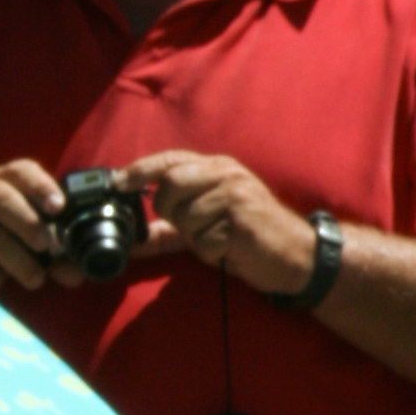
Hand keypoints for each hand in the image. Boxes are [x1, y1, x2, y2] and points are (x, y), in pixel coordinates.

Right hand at [0, 157, 77, 294]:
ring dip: (18, 261)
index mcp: (4, 178)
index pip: (22, 172)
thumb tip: (75, 272)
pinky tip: (1, 278)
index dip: (42, 187)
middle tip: (46, 245)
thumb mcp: (26, 227)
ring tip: (35, 278)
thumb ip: (54, 246)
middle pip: (2, 200)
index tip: (58, 207)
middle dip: (28, 224)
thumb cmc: (0, 230)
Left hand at [118, 149, 318, 296]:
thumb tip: (134, 241)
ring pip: (185, 218)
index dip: (140, 170)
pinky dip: (211, 252)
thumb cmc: (249, 237)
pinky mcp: (241, 221)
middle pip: (170, 186)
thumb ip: (170, 230)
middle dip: (169, 212)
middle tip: (191, 226)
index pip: (170, 159)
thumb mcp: (208, 225)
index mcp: (217, 168)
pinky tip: (231, 249)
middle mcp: (226, 174)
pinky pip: (203, 242)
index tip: (118, 183)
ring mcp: (235, 195)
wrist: (297, 255)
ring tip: (221, 239)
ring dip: (196, 238)